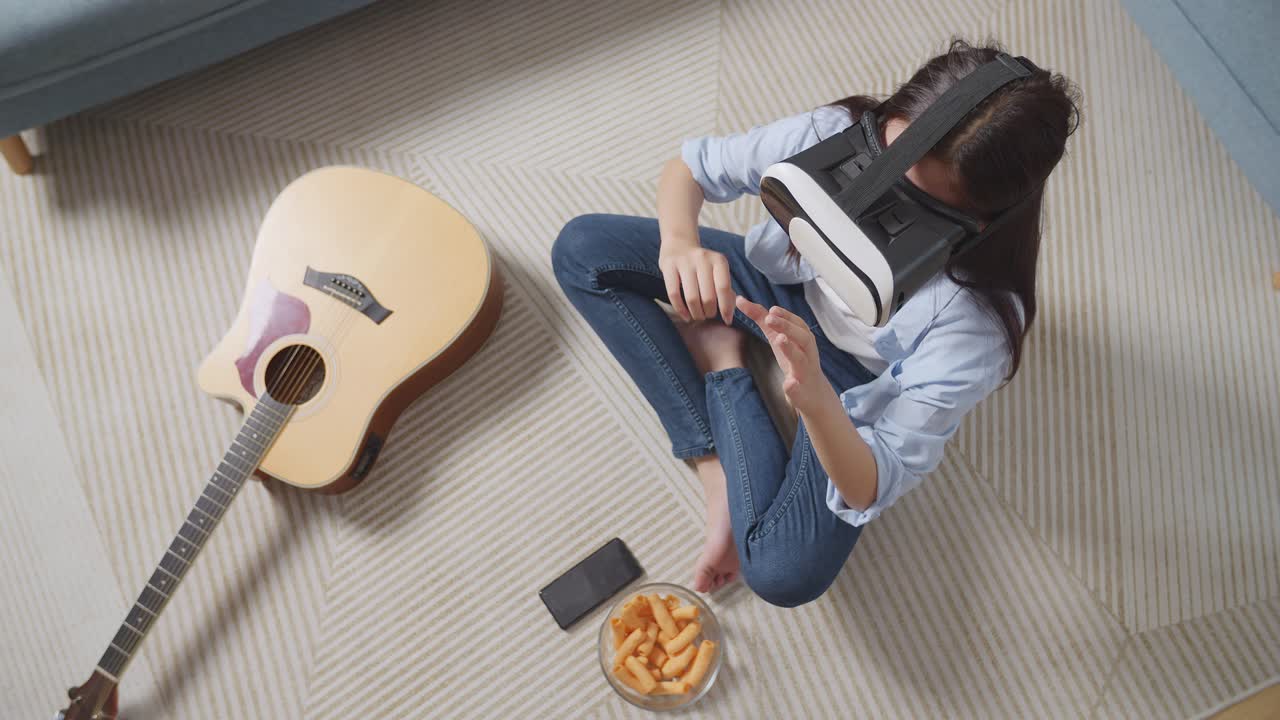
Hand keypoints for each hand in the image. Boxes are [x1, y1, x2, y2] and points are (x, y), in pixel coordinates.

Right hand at [658, 239, 735, 323]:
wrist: (679, 244)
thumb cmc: (703, 265)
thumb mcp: (718, 271)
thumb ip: (726, 290)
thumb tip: (729, 313)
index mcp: (719, 260)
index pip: (724, 288)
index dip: (726, 308)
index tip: (727, 320)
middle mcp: (702, 259)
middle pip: (708, 297)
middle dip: (709, 312)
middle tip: (708, 316)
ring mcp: (684, 262)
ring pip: (691, 298)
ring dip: (696, 313)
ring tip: (698, 316)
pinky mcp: (668, 266)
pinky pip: (674, 294)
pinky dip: (680, 309)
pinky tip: (685, 316)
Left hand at [735, 297, 833, 414]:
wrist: (813, 395)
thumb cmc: (794, 362)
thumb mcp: (778, 339)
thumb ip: (762, 321)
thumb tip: (740, 300)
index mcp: (802, 341)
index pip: (797, 324)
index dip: (785, 316)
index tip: (772, 309)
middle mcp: (807, 354)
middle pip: (803, 337)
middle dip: (787, 326)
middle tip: (770, 318)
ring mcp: (804, 374)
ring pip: (801, 360)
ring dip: (791, 349)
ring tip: (779, 340)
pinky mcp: (802, 393)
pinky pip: (799, 389)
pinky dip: (794, 386)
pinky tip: (788, 384)